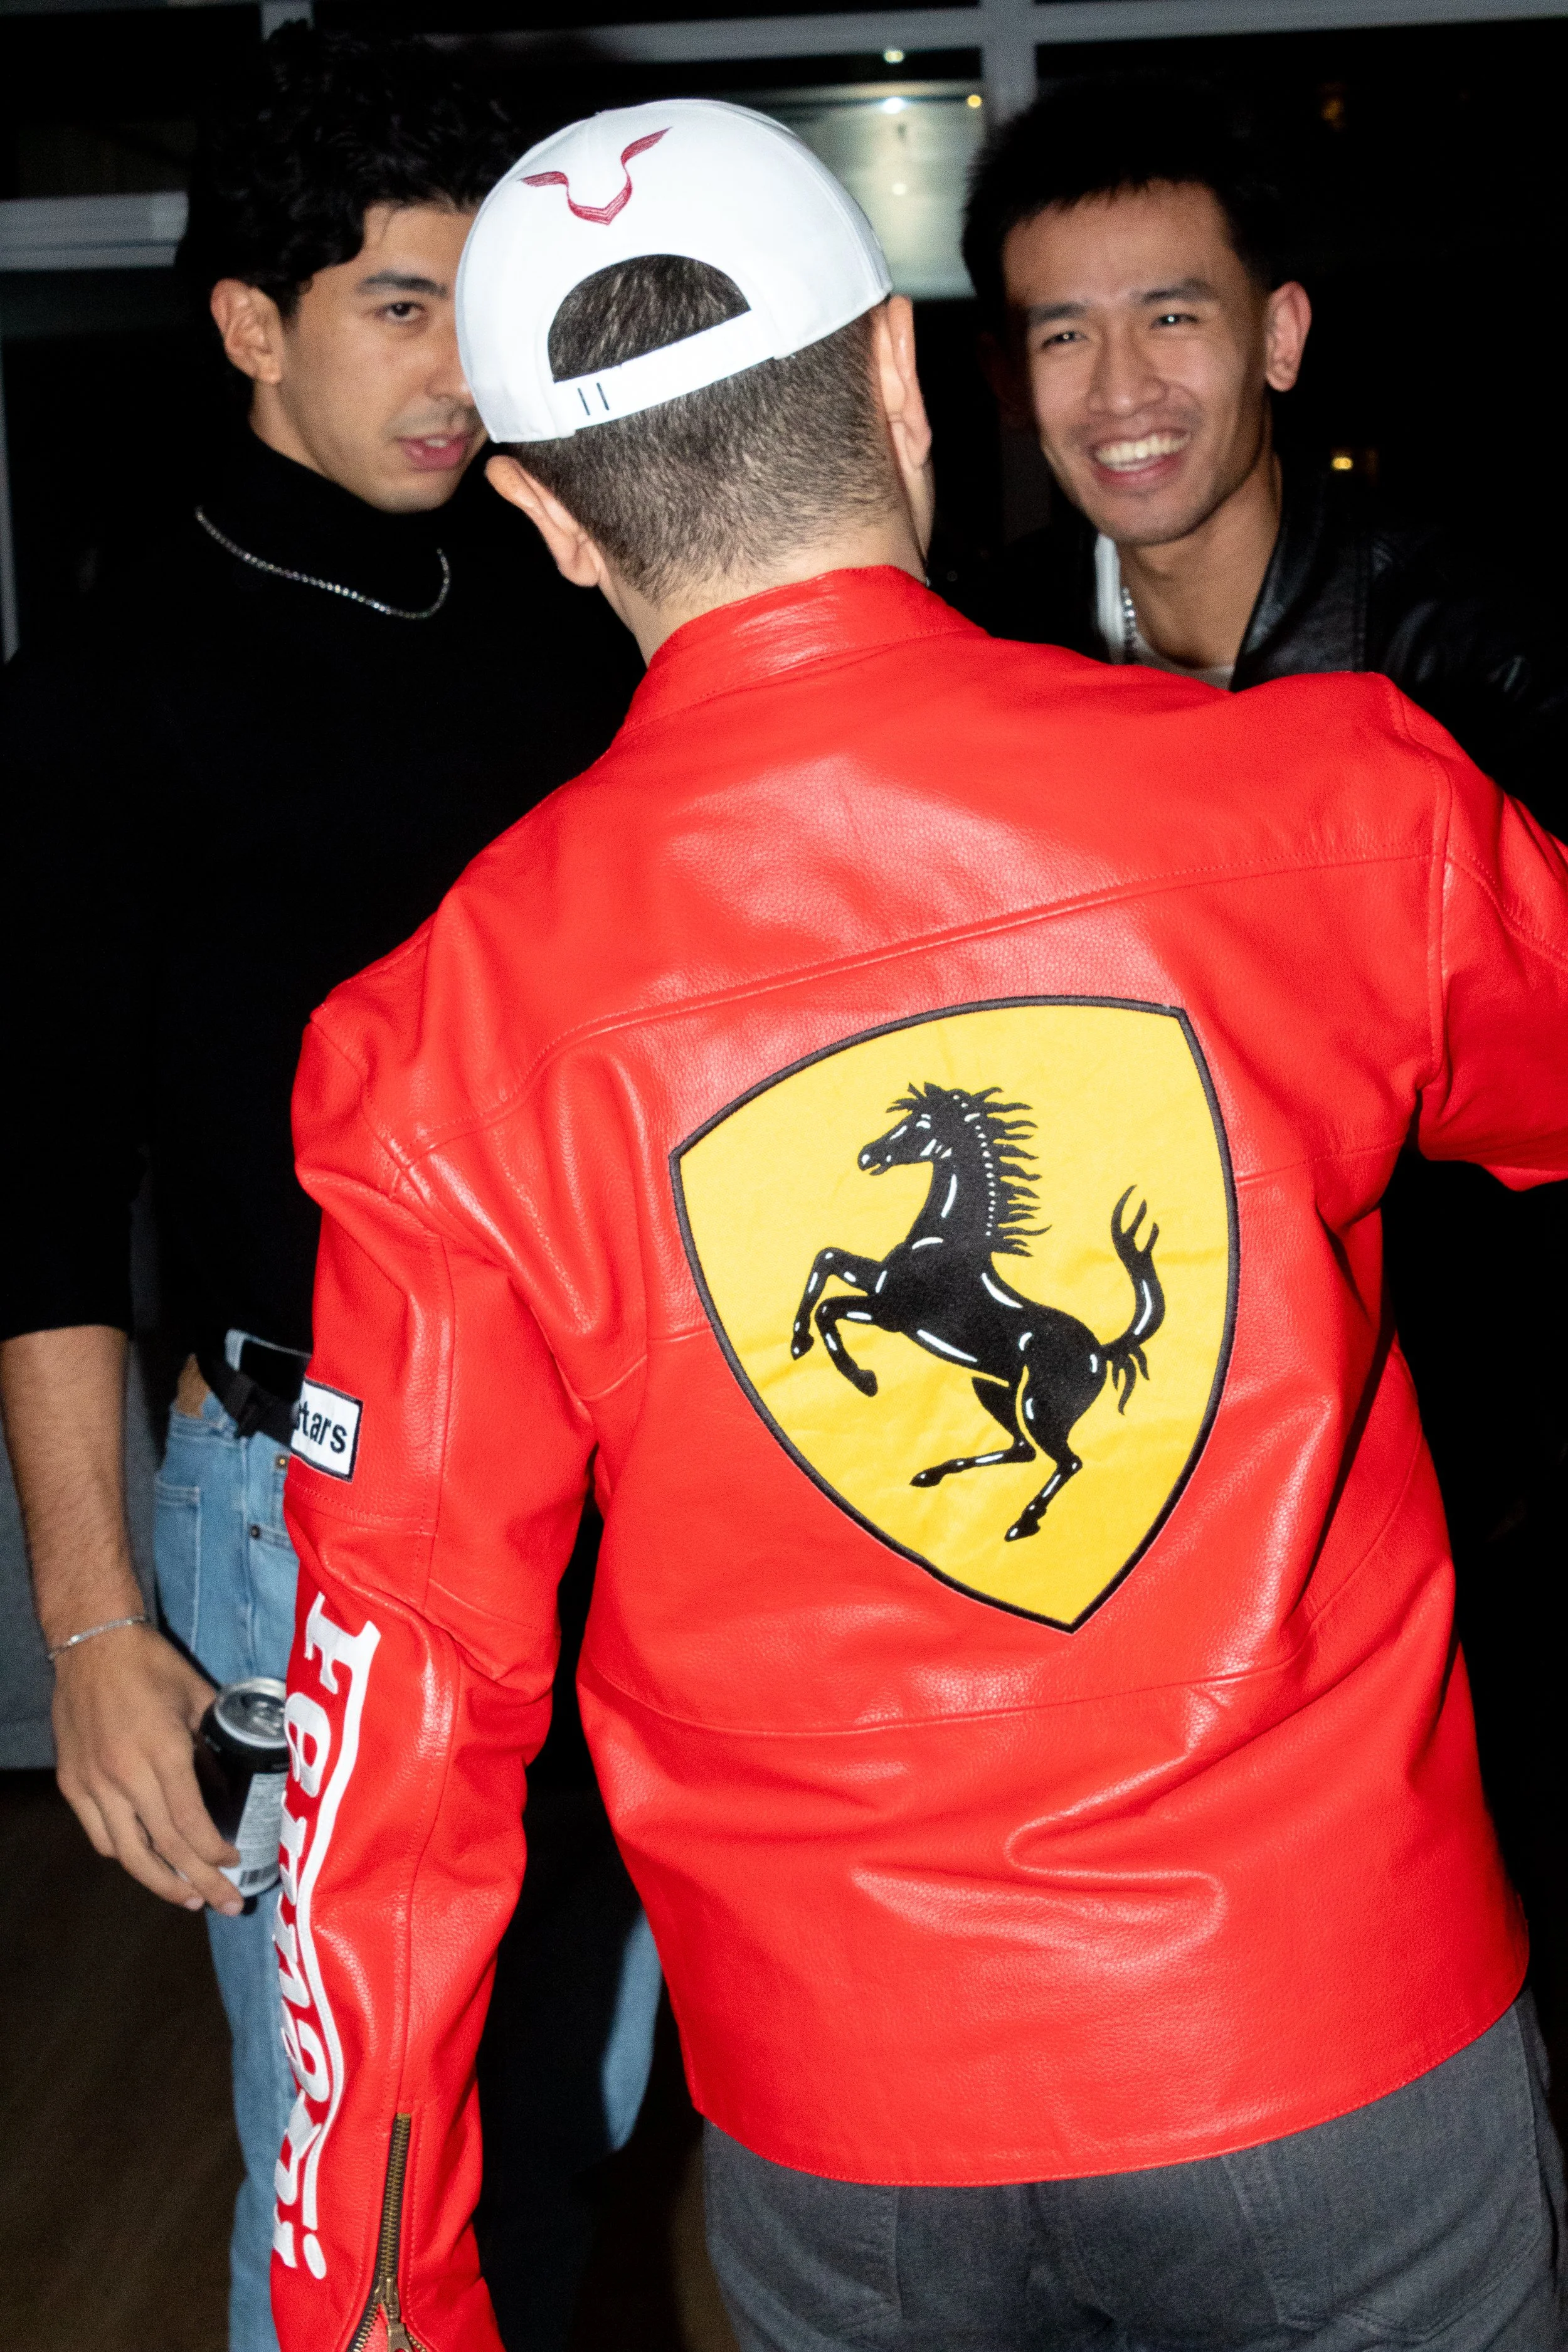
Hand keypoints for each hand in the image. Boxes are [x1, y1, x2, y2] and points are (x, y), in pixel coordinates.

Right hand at [52, 1623, 243, 1914]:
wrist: (92, 1646)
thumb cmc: (152, 1666)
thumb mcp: (200, 1698)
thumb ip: (215, 1744)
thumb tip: (234, 1782)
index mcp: (162, 1751)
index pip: (190, 1822)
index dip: (214, 1852)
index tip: (236, 1862)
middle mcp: (124, 1774)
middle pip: (163, 1847)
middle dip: (198, 1882)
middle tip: (225, 1903)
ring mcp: (93, 1783)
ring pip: (126, 1853)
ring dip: (160, 1882)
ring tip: (188, 1899)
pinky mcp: (72, 1784)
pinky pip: (99, 1835)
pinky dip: (125, 1855)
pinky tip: (147, 1862)